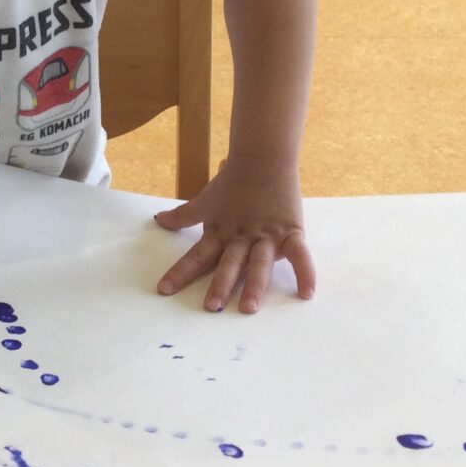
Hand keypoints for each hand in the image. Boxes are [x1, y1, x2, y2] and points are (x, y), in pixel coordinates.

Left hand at [153, 156, 316, 311]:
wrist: (264, 158)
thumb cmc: (232, 182)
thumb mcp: (205, 201)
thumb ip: (183, 216)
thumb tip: (158, 219)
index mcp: (219, 232)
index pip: (196, 256)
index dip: (180, 272)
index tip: (164, 290)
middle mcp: (241, 237)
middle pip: (229, 264)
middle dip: (220, 285)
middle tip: (212, 307)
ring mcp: (267, 236)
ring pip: (259, 263)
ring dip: (254, 285)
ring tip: (249, 308)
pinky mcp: (291, 232)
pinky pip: (299, 254)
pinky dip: (305, 272)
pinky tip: (307, 293)